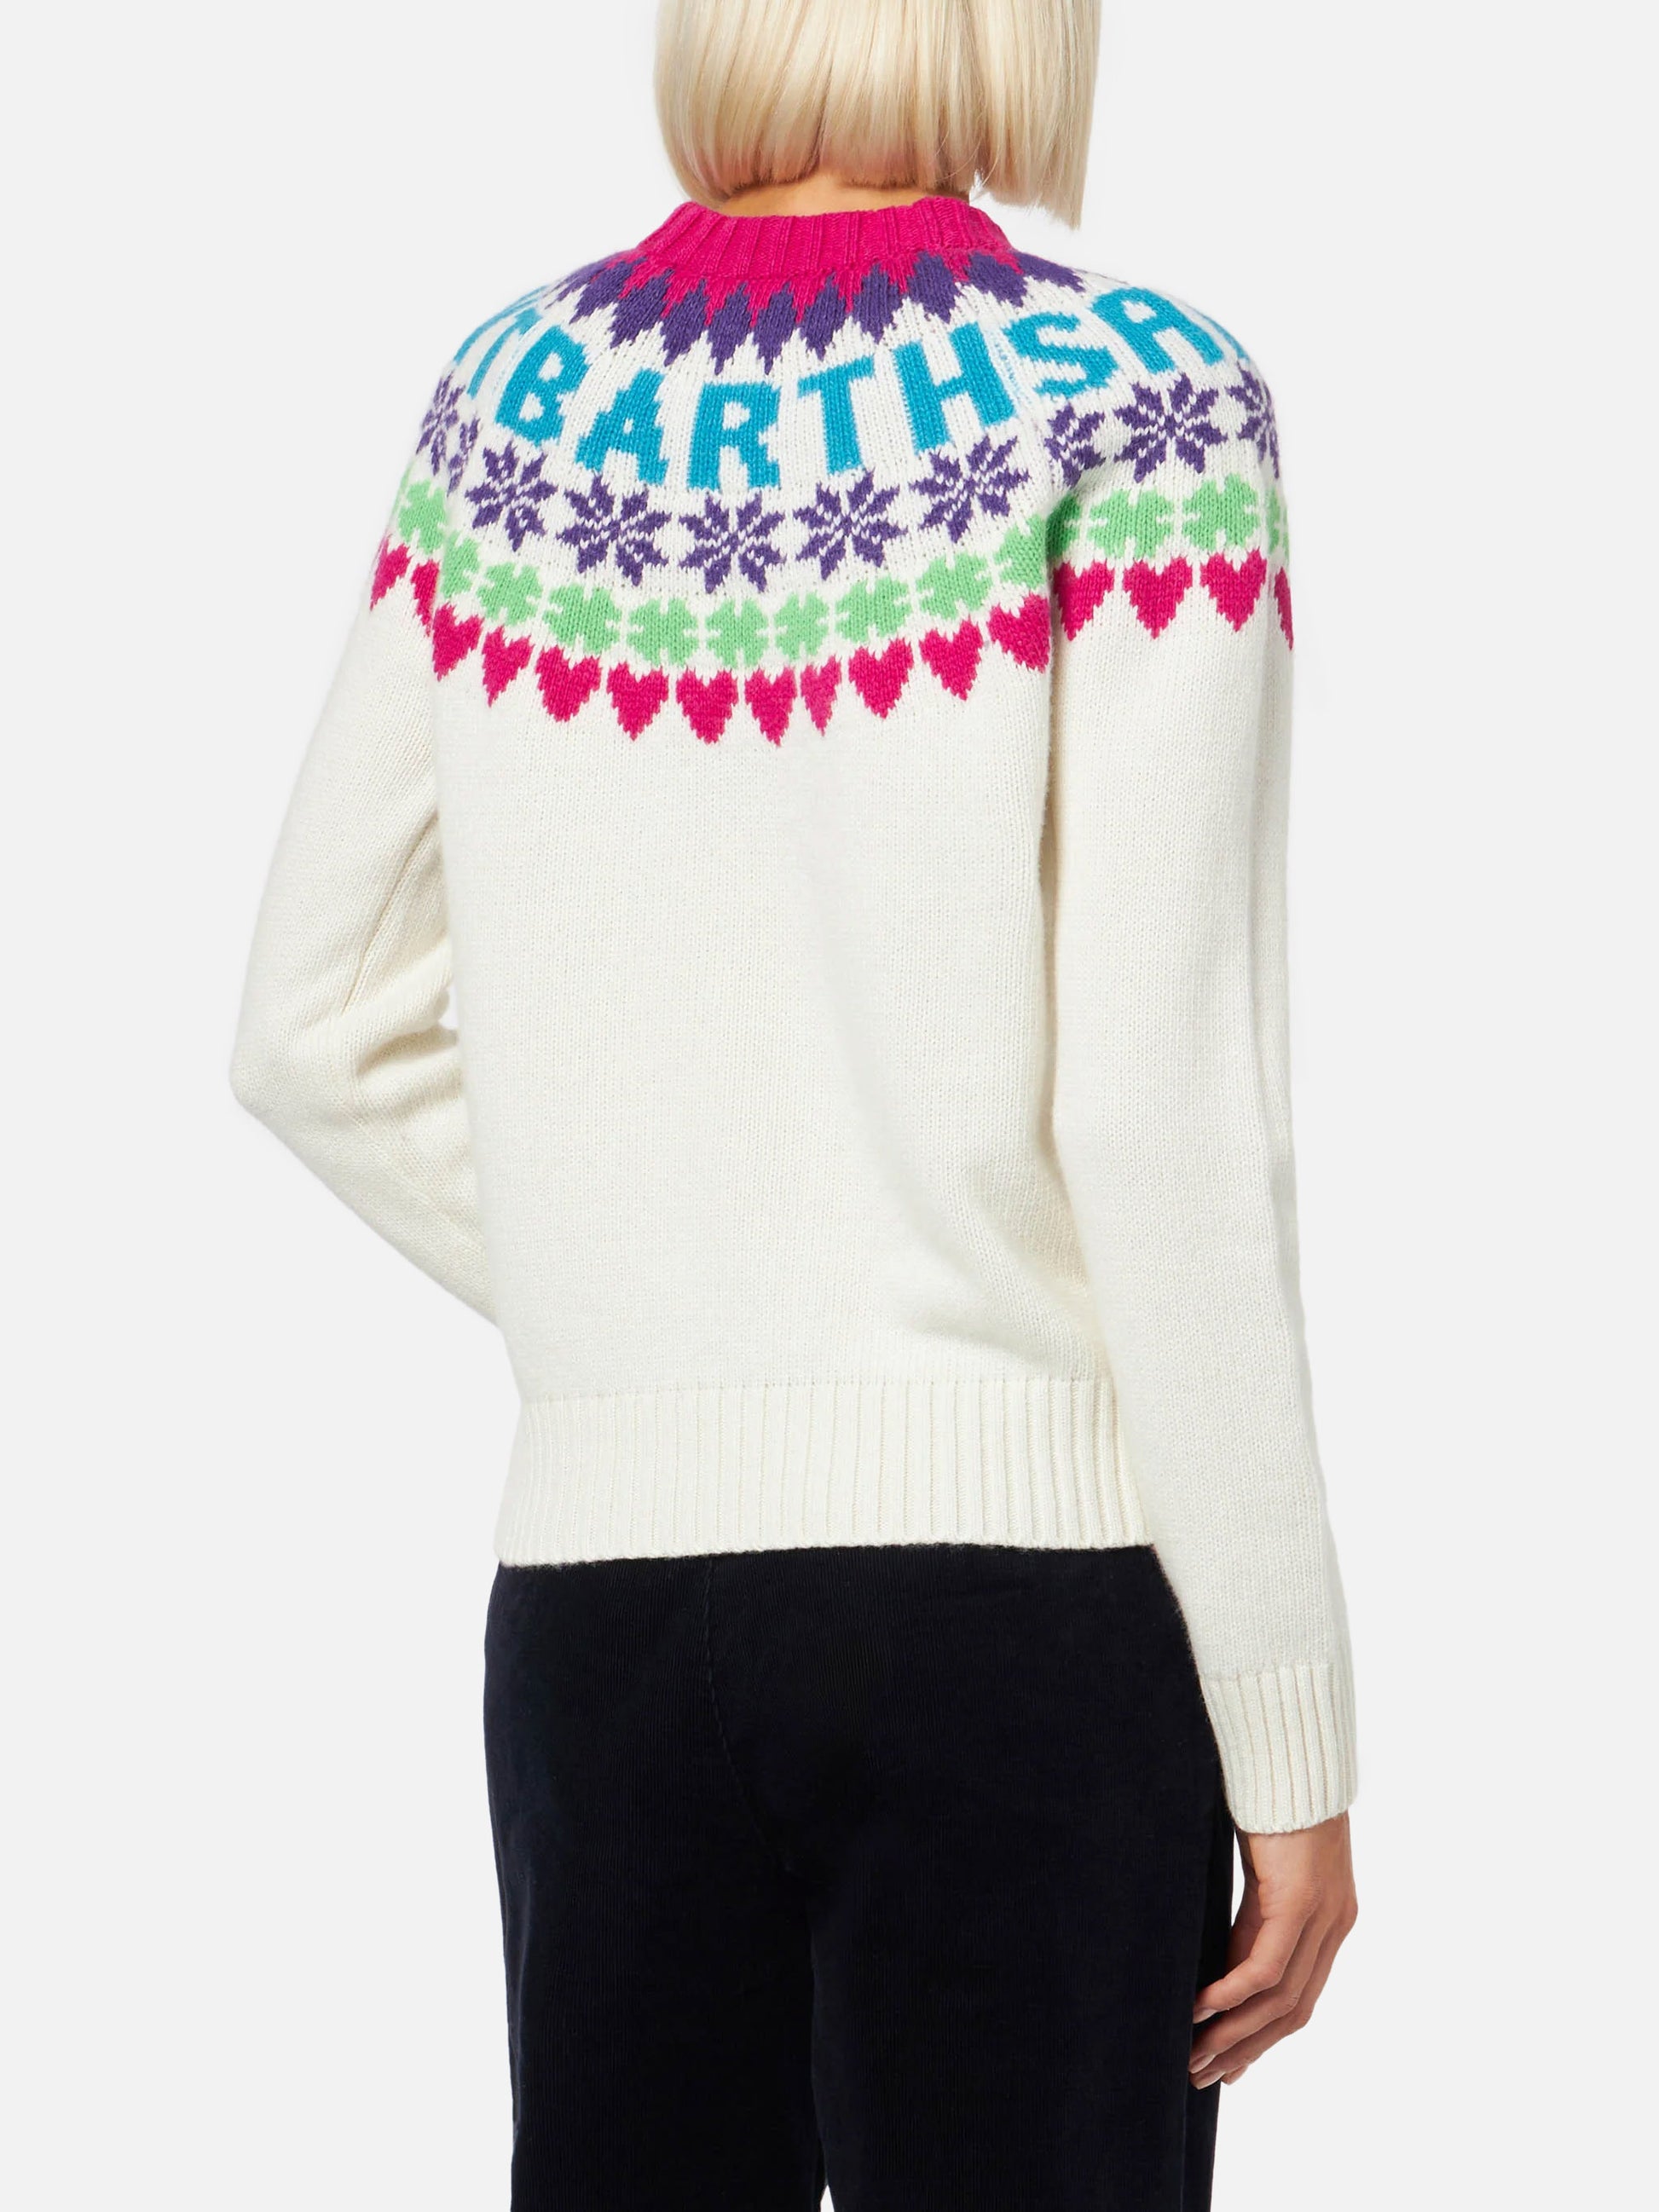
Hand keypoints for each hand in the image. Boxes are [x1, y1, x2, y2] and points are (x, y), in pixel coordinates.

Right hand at [1189, 1811, 1355, 2090]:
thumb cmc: (1275, 1804)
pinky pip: (1266, 1967)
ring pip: (1280, 2000)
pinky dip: (1232, 1995)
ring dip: (1234, 2034)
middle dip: (1246, 2049)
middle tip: (1203, 2075)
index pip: (1300, 1999)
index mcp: (1331, 1922)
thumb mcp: (1265, 1875)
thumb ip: (1256, 1919)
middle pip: (1293, 2012)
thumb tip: (1227, 1965)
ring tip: (1195, 2055)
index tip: (1230, 2064)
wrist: (1295, 1759)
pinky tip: (1202, 2009)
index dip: (1264, 2037)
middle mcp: (1334, 1927)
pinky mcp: (1300, 1903)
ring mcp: (1322, 1918)